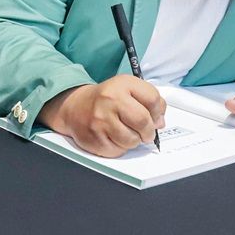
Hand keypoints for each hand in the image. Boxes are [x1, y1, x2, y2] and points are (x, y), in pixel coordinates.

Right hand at [38, 76, 165, 157]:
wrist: (75, 106)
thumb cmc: (106, 99)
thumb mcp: (127, 89)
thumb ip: (148, 101)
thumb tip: (160, 122)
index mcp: (122, 84)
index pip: (153, 99)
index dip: (158, 111)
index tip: (155, 116)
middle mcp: (110, 100)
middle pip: (143, 122)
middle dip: (149, 131)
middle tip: (145, 132)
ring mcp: (101, 120)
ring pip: (132, 140)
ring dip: (134, 140)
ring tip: (126, 132)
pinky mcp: (94, 139)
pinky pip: (118, 151)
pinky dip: (120, 147)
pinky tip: (113, 137)